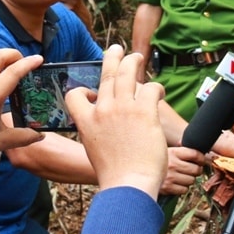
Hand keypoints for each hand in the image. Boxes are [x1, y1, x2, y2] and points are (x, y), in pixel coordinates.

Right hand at [65, 44, 167, 196]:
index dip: (82, 92)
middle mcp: (103, 110)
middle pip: (106, 74)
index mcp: (86, 121)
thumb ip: (95, 131)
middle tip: (117, 49)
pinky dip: (156, 88)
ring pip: (128, 72)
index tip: (91, 92)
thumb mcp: (93, 149)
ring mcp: (123, 108)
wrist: (128, 183)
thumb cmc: (114, 173)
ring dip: (134, 61)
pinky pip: (151, 88)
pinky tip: (159, 94)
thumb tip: (100, 126)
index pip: (75, 95)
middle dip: (112, 57)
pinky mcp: (144, 111)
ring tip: (138, 57)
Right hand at [158, 147, 204, 195]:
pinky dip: (182, 188)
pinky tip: (177, 184)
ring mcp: (170, 177)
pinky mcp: (167, 188)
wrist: (138, 172)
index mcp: (173, 152)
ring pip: (191, 181)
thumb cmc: (154, 161)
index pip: (195, 154)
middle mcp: (173, 164)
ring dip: (188, 180)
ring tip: (182, 177)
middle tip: (192, 170)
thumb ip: (180, 150)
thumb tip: (197, 152)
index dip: (202, 158)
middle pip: (196, 169)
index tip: (202, 161)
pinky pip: (184, 189)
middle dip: (196, 170)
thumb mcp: (165, 151)